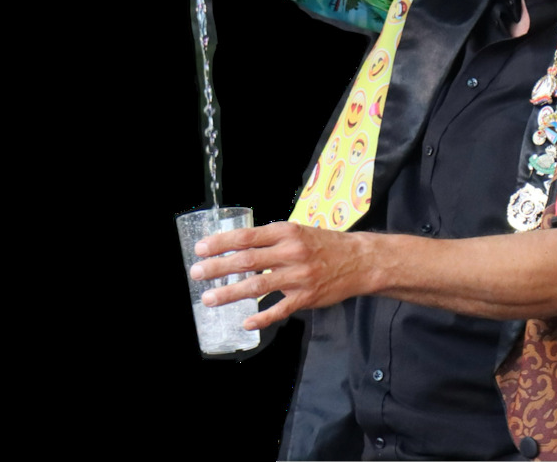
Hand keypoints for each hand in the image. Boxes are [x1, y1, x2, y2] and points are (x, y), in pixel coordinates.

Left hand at [189, 222, 373, 330]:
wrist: (359, 260)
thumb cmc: (325, 244)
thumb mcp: (299, 232)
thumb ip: (272, 240)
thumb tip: (240, 248)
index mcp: (287, 232)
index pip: (247, 236)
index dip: (222, 242)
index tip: (201, 248)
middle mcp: (291, 252)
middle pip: (247, 260)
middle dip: (218, 267)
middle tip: (197, 273)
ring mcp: (298, 276)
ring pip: (257, 286)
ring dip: (230, 293)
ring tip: (209, 299)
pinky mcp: (306, 297)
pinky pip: (279, 310)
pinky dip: (261, 318)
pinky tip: (246, 323)